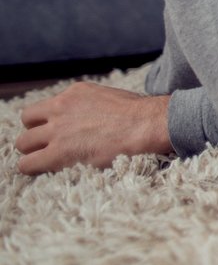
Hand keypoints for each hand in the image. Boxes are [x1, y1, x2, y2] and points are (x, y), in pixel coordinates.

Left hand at [15, 82, 172, 174]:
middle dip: (37, 136)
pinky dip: (33, 169)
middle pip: (27, 123)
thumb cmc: (140, 116)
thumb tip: (88, 118)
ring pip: (23, 144)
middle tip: (51, 147)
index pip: (43, 108)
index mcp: (74, 93)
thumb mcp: (110, 98)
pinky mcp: (59, 152)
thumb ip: (90, 105)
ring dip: (33, 152)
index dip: (46, 122)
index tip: (55, 132)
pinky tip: (46, 171)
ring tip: (47, 161)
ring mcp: (57, 130)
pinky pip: (28, 164)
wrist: (148, 125)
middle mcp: (60, 108)